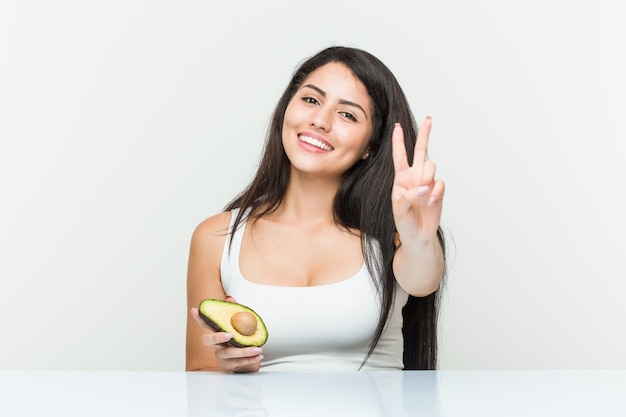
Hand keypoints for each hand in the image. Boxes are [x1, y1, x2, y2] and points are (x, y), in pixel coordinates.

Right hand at [191, 296, 262, 372]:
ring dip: (244, 351)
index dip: (199, 318)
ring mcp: (221, 356)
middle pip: (209, 340)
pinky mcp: (228, 366)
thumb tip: (229, 298)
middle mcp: (217, 345)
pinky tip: (258, 356)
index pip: (206, 324)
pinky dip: (250, 359)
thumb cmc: (243, 341)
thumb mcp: (241, 326)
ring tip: (257, 349)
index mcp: (218, 333)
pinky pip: (238, 363)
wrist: (250, 361)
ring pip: (229, 353)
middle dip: (217, 337)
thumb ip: (235, 311)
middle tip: (230, 335)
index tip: (195, 310)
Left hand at [391, 117, 444, 242]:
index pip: (399, 156)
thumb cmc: (404, 221)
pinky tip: (431, 203)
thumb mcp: (398, 209)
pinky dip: (436, 193)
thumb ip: (408, 196)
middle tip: (429, 119)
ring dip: (428, 178)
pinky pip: (440, 183)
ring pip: (431, 165)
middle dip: (425, 134)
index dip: (398, 141)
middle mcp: (415, 176)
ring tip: (424, 195)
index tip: (397, 127)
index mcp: (401, 178)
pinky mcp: (438, 190)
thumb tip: (424, 186)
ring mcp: (427, 182)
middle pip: (421, 150)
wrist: (418, 235)